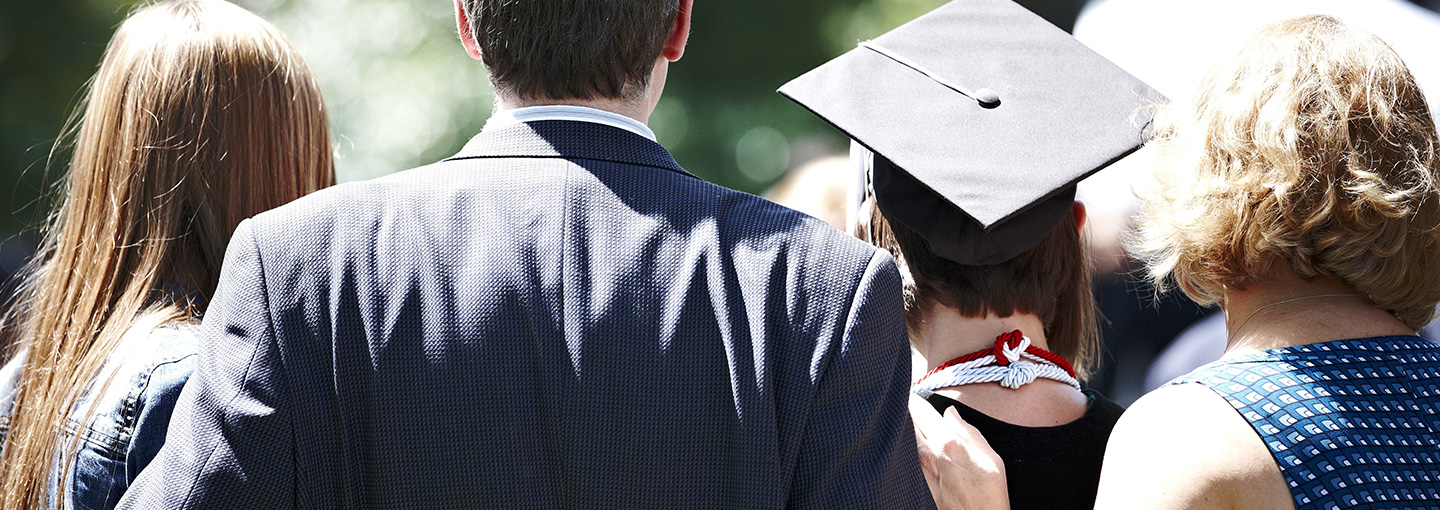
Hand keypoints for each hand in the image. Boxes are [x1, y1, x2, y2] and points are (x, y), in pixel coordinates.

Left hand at [909, 394, 1008, 509]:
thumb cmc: (989, 493)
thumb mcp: (991, 456)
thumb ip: (968, 431)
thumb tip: (950, 413)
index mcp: (946, 441)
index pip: (918, 408)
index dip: (913, 397)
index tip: (912, 390)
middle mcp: (927, 454)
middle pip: (906, 422)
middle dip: (905, 411)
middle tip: (908, 402)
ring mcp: (919, 469)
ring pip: (905, 439)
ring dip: (906, 428)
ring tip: (912, 423)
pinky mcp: (918, 482)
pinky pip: (907, 457)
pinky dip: (907, 447)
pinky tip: (914, 446)